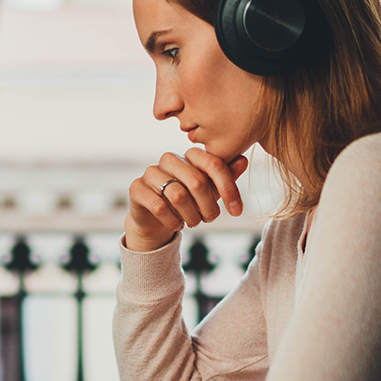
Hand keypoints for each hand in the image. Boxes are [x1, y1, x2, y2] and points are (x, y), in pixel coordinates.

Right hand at [125, 149, 248, 251]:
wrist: (157, 219)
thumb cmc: (189, 201)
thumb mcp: (211, 191)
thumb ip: (226, 175)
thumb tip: (243, 160)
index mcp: (189, 155)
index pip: (214, 164)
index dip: (229, 189)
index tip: (237, 211)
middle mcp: (169, 159)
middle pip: (197, 182)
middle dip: (209, 207)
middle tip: (210, 219)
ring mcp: (151, 172)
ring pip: (178, 196)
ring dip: (191, 216)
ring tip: (193, 222)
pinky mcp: (137, 188)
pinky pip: (159, 206)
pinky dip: (173, 220)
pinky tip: (177, 225)